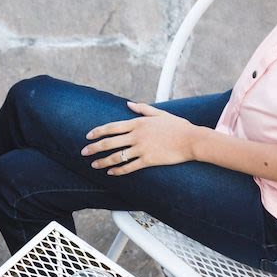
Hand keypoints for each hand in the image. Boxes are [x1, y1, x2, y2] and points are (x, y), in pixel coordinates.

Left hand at [81, 102, 200, 174]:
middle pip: (109, 142)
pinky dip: (118, 170)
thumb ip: (142, 108)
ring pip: (116, 156)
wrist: (192, 140)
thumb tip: (128, 104)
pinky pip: (129, 167)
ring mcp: (141, 148)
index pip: (112, 127)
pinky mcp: (148, 160)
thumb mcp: (160, 113)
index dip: (98, 132)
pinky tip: (111, 173)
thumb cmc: (178, 126)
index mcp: (138, 123)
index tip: (88, 136)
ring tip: (94, 165)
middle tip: (83, 152)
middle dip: (94, 148)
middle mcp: (136, 135)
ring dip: (103, 161)